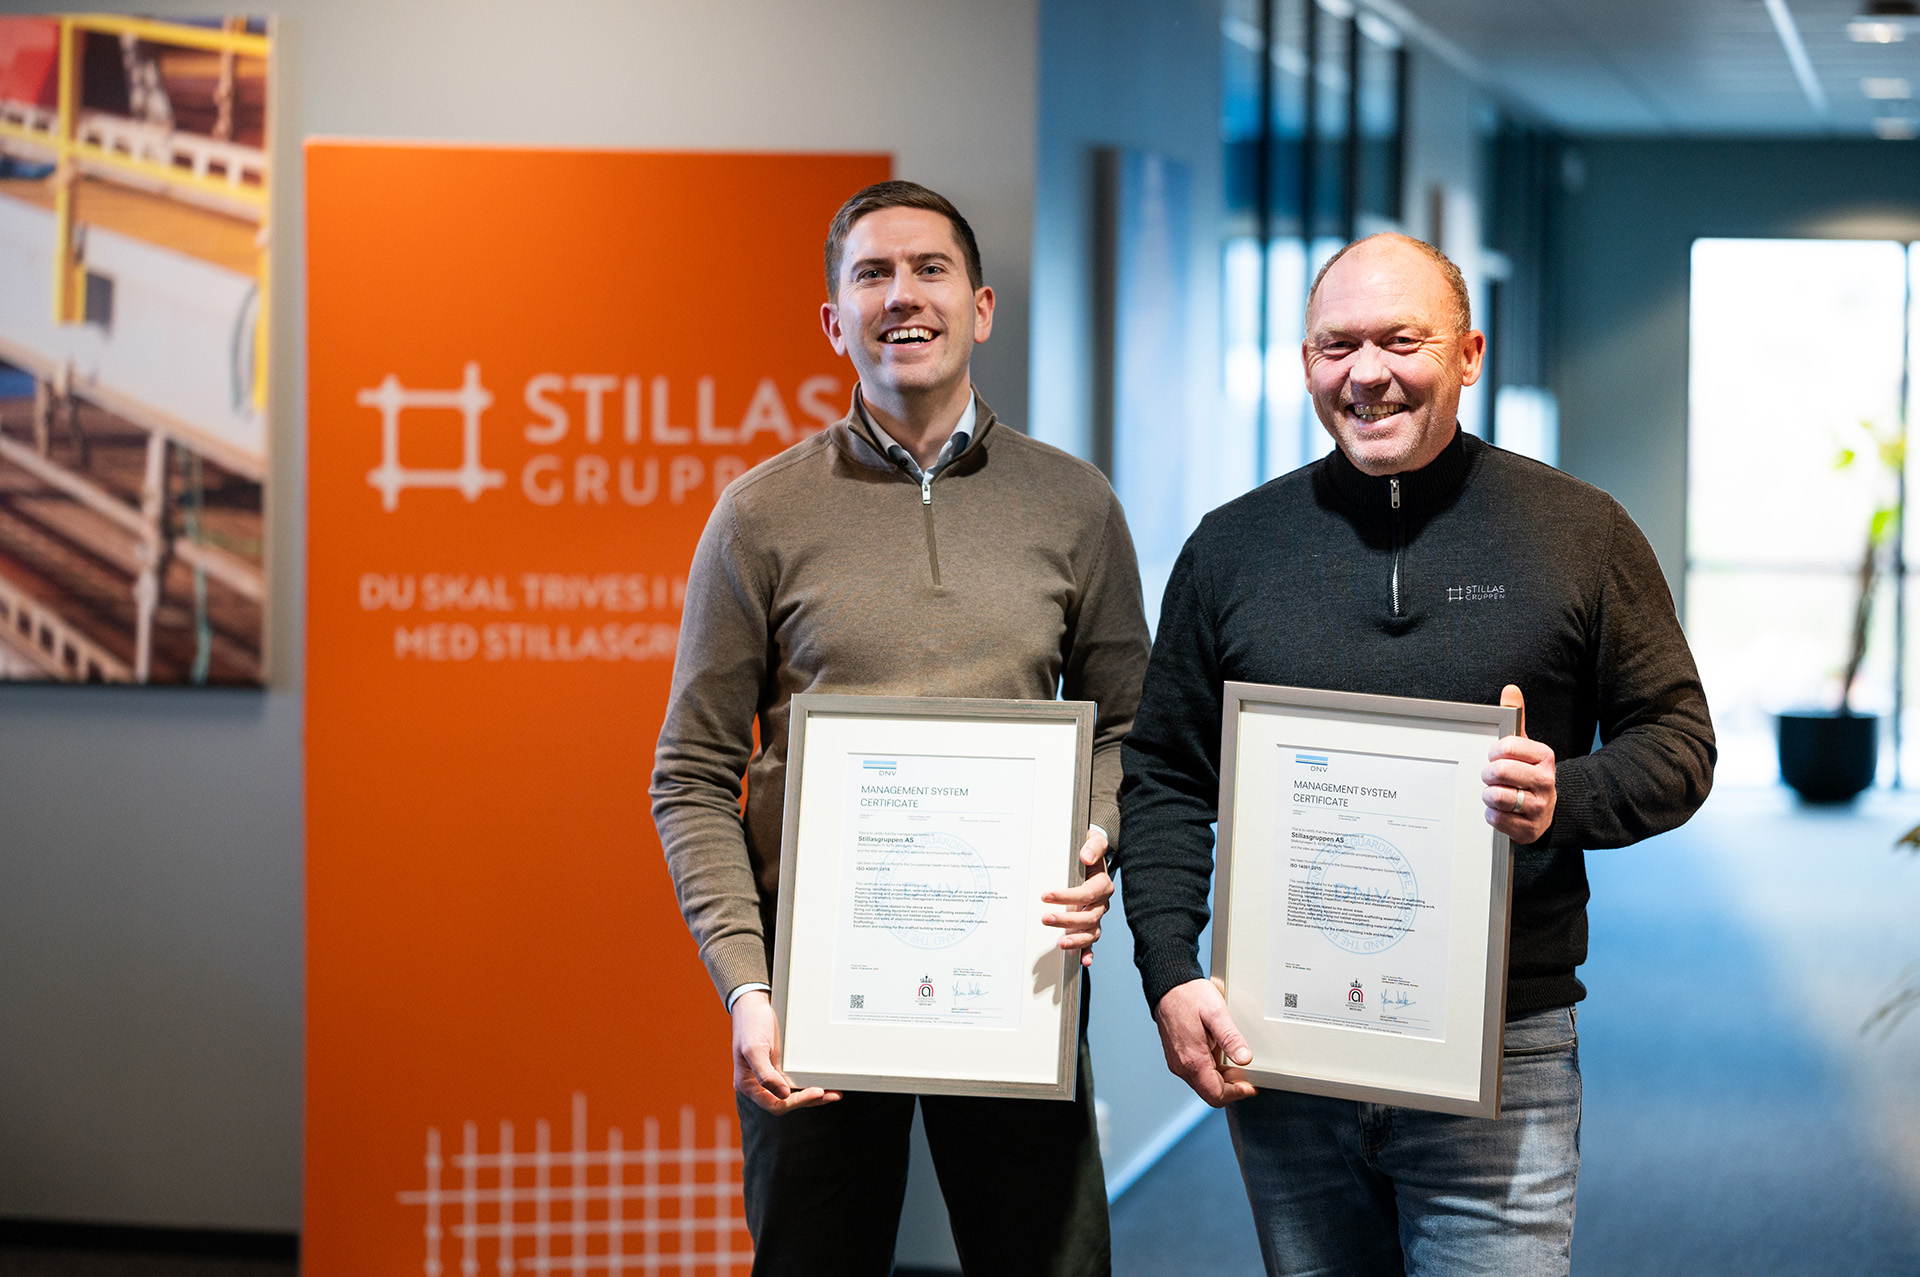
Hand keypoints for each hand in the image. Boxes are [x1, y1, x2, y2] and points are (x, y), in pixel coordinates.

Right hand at [731, 990, 840, 1113]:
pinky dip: (808, 1082)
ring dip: (813, 1094)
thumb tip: (783, 1095)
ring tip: (833, 1093)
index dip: (797, 1102)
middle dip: (810, 1100)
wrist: (752, 1003)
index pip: (775, 1104)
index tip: (816, 1092)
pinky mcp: (780, 1066)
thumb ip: (765, 1075)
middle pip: (787, 1101)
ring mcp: (772, 1075)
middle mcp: (760, 1083)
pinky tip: (822, 1081)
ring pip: (793, 1093)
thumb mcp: (754, 1049)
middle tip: (832, 1095)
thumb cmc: (749, 1025)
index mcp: (749, 1085)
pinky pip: (796, 1079)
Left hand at [1042, 827, 1112, 967]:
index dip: (1066, 896)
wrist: (1093, 858)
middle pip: (1088, 917)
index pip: (1087, 894)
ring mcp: (1097, 916)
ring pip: (1091, 933)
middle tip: (1045, 918)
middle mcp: (1102, 903)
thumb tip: (1086, 857)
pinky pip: (1091, 941)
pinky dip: (1088, 952)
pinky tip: (1082, 961)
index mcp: (1103, 885)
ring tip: (1061, 943)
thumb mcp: (1094, 841)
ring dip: (1077, 940)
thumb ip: (1093, 846)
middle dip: (1067, 920)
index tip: (1046, 896)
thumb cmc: (1090, 851)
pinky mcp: (1090, 925)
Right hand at [1152, 977, 1256, 1106]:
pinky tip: (1220, 1056)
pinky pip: (1197, 1074)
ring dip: (1222, 1080)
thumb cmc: (1190, 996)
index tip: (1250, 1086)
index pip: (1216, 1094)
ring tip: (1235, 1062)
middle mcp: (1182, 1065)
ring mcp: (1178, 1062)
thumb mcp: (1216, 1013)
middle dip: (1231, 1088)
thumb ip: (1231, 1038)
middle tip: (1246, 1074)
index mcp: (1193, 1059)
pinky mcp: (1177, 1057)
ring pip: (1203, 1085)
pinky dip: (1212, 1072)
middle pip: (1210, 1093)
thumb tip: (1245, 1059)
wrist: (1168, 986)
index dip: (1237, 1093)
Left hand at [1482, 684, 1555, 844]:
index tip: (1494, 756)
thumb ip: (1515, 717)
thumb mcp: (1524, 745)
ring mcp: (1539, 807)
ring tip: (1495, 793)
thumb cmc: (1528, 773)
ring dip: (1488, 795)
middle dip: (1488, 774)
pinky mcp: (1529, 829)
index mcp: (1544, 757)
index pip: (1506, 748)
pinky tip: (1499, 810)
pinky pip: (1496, 819)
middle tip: (1490, 776)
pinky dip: (1492, 815)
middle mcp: (1545, 782)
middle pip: (1499, 772)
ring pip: (1497, 797)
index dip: (1493, 753)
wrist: (1548, 809)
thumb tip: (1511, 690)